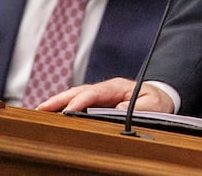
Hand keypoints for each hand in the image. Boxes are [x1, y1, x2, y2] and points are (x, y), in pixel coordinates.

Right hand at [36, 78, 172, 113]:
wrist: (161, 97)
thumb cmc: (157, 101)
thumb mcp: (154, 105)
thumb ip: (139, 106)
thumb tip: (120, 106)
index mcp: (118, 87)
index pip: (95, 92)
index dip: (80, 101)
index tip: (68, 110)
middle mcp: (106, 88)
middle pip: (79, 91)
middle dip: (60, 99)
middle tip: (41, 108)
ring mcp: (100, 94)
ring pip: (75, 96)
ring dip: (58, 102)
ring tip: (40, 111)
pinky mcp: (98, 102)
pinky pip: (78, 102)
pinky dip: (64, 106)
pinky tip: (53, 113)